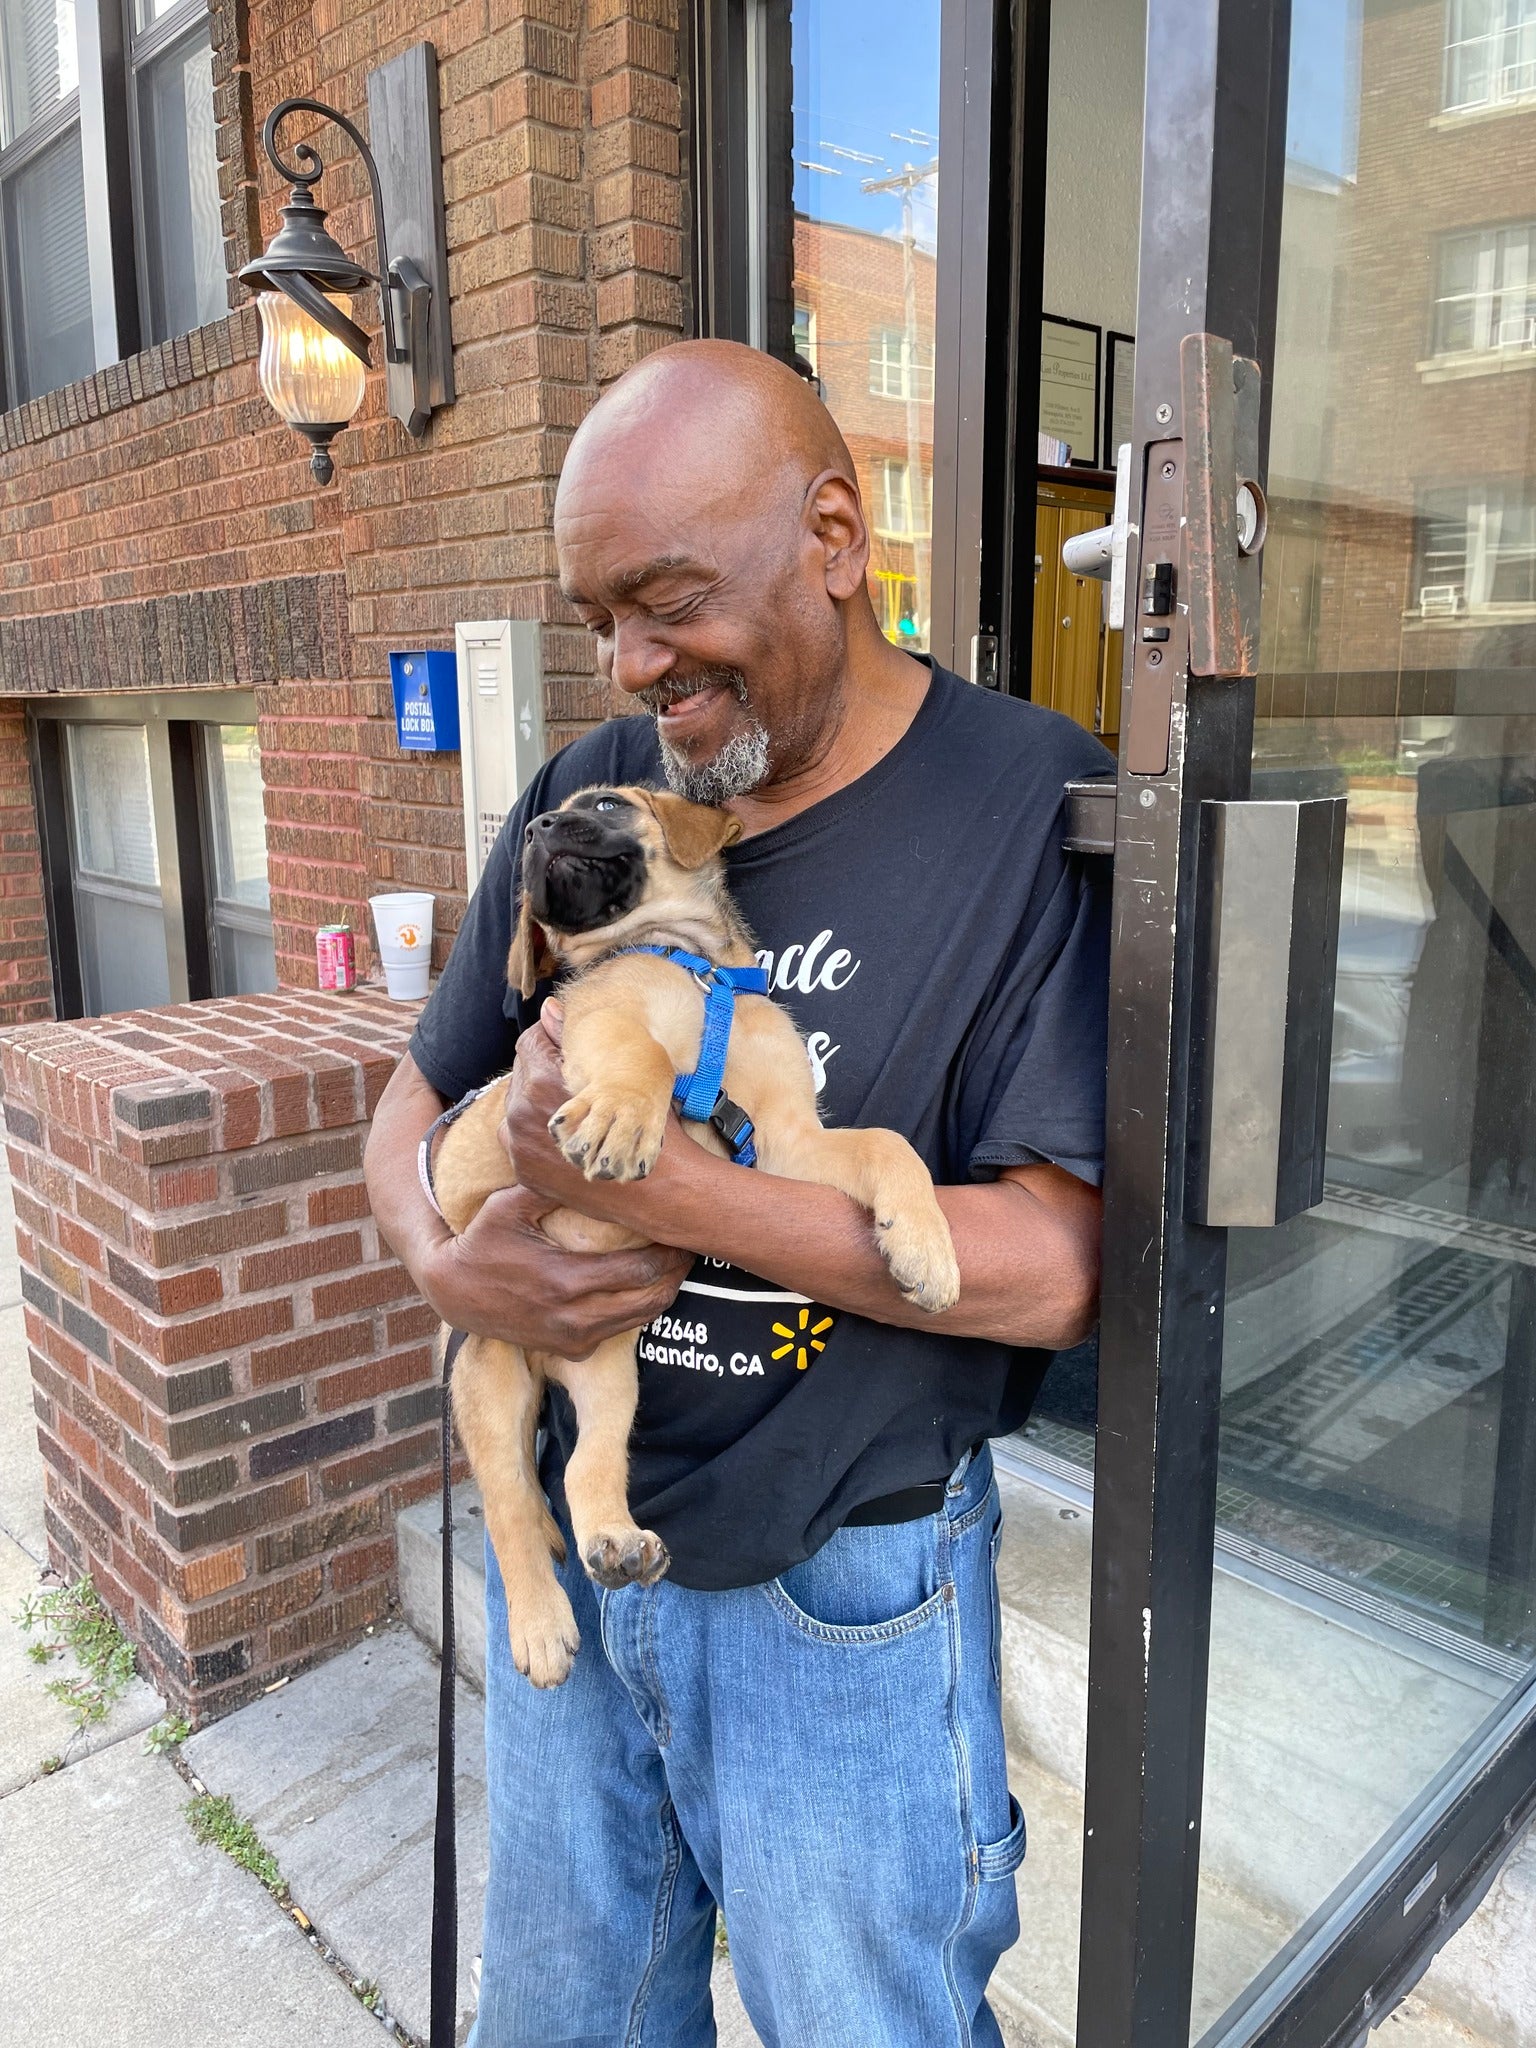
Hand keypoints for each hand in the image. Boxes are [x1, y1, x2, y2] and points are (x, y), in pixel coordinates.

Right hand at [418, 1182, 689, 1356]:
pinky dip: (635, 1311)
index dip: (670, 1252)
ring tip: (671, 1264)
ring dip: (660, 1293)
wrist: (453, 1293)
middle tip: (687, 1248)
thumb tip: (587, 1154)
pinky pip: (618, 1332)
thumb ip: (550, 1184)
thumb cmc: (482, 1242)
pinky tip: (638, 1286)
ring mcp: (572, 1339)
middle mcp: (574, 1318)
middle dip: (676, 1274)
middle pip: (651, 1300)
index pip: (641, 1270)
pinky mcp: (569, 1351)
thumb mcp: (509, 1206)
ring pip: (640, 1320)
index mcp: (565, 1280)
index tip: (681, 1232)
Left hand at [500, 1003, 705, 1229]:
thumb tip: (548, 1007)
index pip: (527, 1044)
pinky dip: (535, 1135)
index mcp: (543, 1081)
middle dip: (541, 1073)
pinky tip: (563, 1133)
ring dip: (536, 1103)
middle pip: (520, 1076)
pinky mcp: (524, 1171)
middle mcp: (523, 1112)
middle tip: (567, 1079)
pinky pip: (518, 1141)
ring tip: (564, 1105)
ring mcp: (520, 1145)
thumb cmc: (640, 1120)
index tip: (562, 1049)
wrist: (653, 1186)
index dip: (546, 1042)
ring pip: (516, 1109)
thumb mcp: (610, 1072)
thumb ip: (569, 1038)